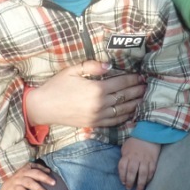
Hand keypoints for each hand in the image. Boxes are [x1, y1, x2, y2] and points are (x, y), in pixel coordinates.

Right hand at [0, 162, 55, 189]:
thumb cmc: (21, 176)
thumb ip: (38, 168)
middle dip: (38, 188)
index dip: (45, 177)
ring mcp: (13, 186)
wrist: (4, 182)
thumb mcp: (28, 169)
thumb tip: (48, 170)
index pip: (36, 173)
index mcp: (25, 171)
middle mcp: (19, 178)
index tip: (54, 183)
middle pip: (29, 182)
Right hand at [25, 60, 145, 128]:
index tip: (141, 76)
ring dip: (135, 104)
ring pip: (123, 110)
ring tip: (143, 99)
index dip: (133, 79)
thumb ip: (92, 67)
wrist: (43, 107)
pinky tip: (131, 112)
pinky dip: (125, 117)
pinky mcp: (94, 123)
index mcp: (96, 88)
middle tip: (146, 86)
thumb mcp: (73, 70)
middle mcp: (100, 103)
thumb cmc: (57, 86)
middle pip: (125, 96)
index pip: (121, 83)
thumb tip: (109, 65)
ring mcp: (98, 115)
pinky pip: (114, 121)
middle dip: (137, 91)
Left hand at [118, 138, 160, 189]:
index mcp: (128, 154)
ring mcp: (145, 159)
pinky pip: (151, 171)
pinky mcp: (153, 160)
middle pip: (132, 171)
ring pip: (142, 173)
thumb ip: (124, 157)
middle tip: (129, 188)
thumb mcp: (126, 147)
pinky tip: (147, 183)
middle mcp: (136, 158)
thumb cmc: (135, 142)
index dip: (122, 176)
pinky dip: (149, 178)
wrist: (149, 134)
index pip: (122, 166)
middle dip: (130, 182)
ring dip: (140, 183)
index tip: (123, 182)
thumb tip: (123, 168)